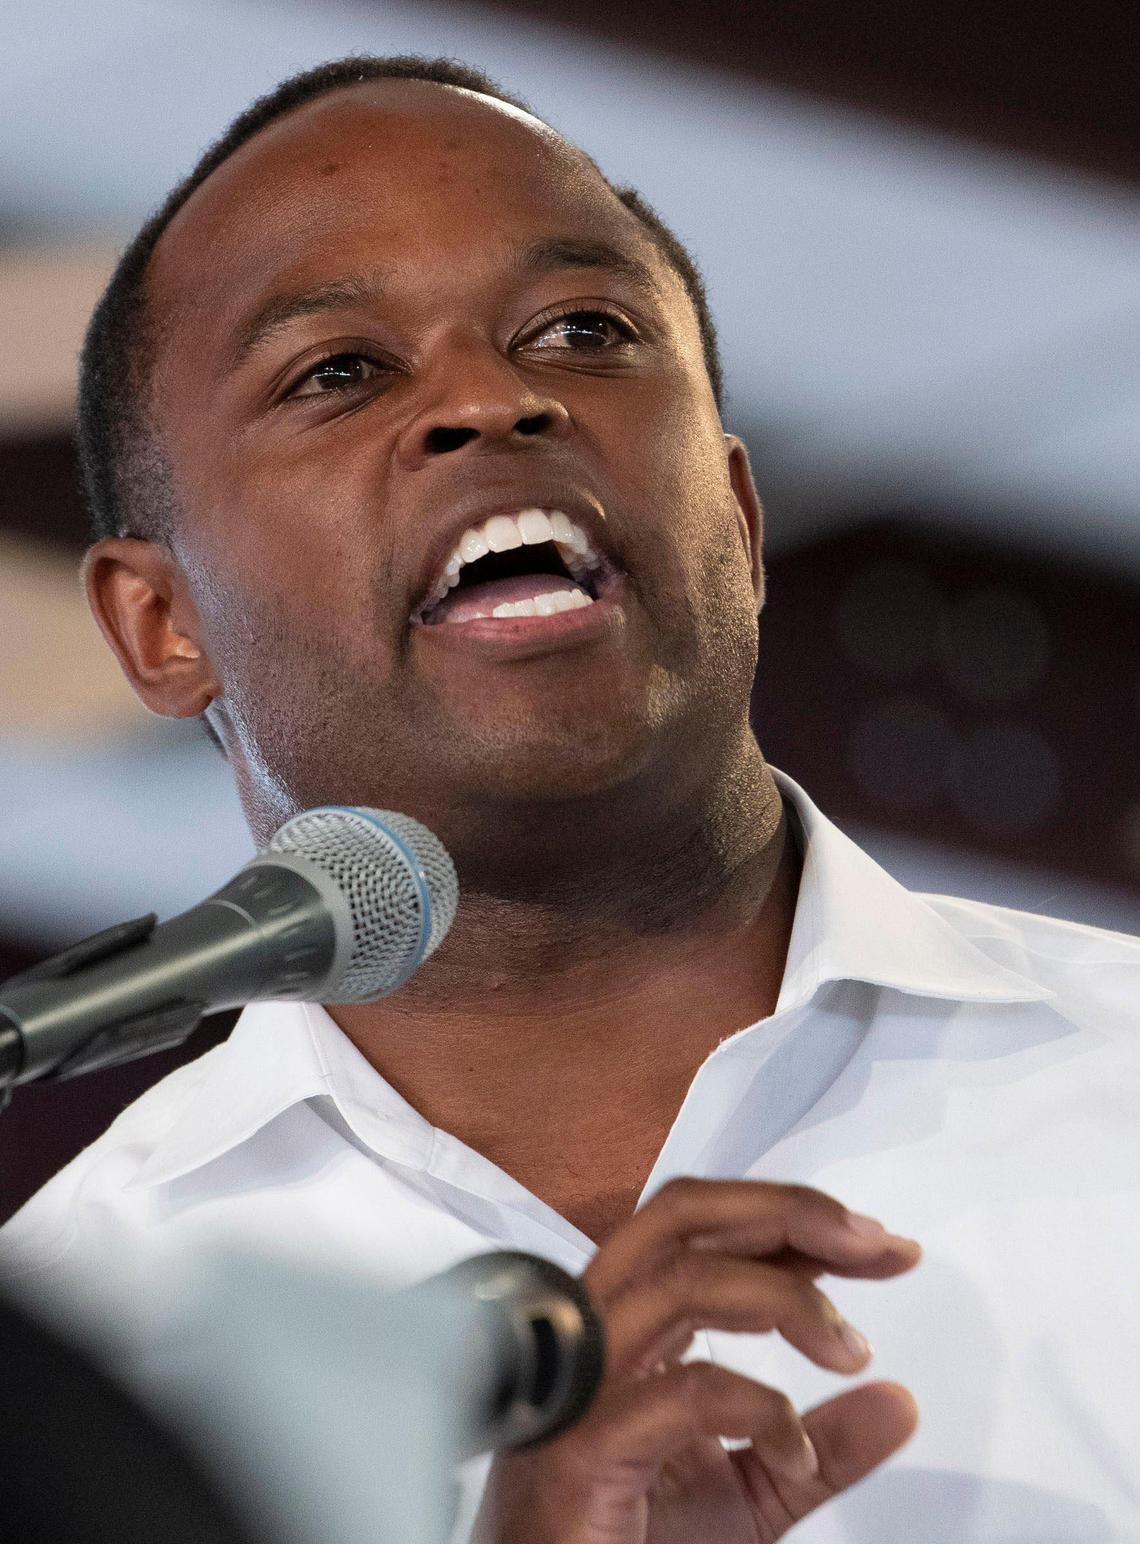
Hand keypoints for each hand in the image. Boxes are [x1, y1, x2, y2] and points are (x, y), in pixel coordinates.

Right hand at [471, 1178, 921, 1543]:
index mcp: (628, 1324)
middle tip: (876, 1244)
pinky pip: (684, 1392)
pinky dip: (760, 1408)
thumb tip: (899, 1403)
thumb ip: (820, 1446)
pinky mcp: (584, 1445)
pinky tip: (797, 1453)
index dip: (796, 1219)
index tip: (883, 1246)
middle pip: (680, 1215)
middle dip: (787, 1212)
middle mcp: (596, 1331)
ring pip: (682, 1280)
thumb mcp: (752, 1495)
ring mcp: (582, 1382)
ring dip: (785, 1297)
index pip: (705, 1229)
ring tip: (851, 1350)